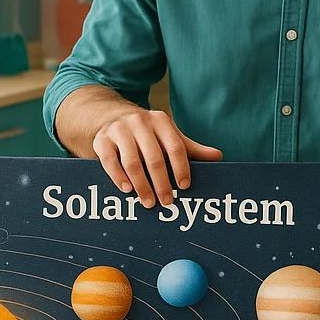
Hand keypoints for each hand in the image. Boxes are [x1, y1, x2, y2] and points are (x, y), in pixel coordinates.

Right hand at [93, 106, 221, 207]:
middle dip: (161, 182)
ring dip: (141, 185)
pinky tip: (127, 190)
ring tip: (148, 202)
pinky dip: (118, 177)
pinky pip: (109, 161)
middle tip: (168, 202)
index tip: (185, 186)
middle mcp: (140, 122)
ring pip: (132, 162)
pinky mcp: (102, 139)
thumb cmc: (148, 134)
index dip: (181, 167)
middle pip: (154, 157)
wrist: (112, 117)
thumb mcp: (169, 136)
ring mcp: (119, 130)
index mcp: (161, 121)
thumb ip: (191, 149)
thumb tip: (218, 157)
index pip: (176, 147)